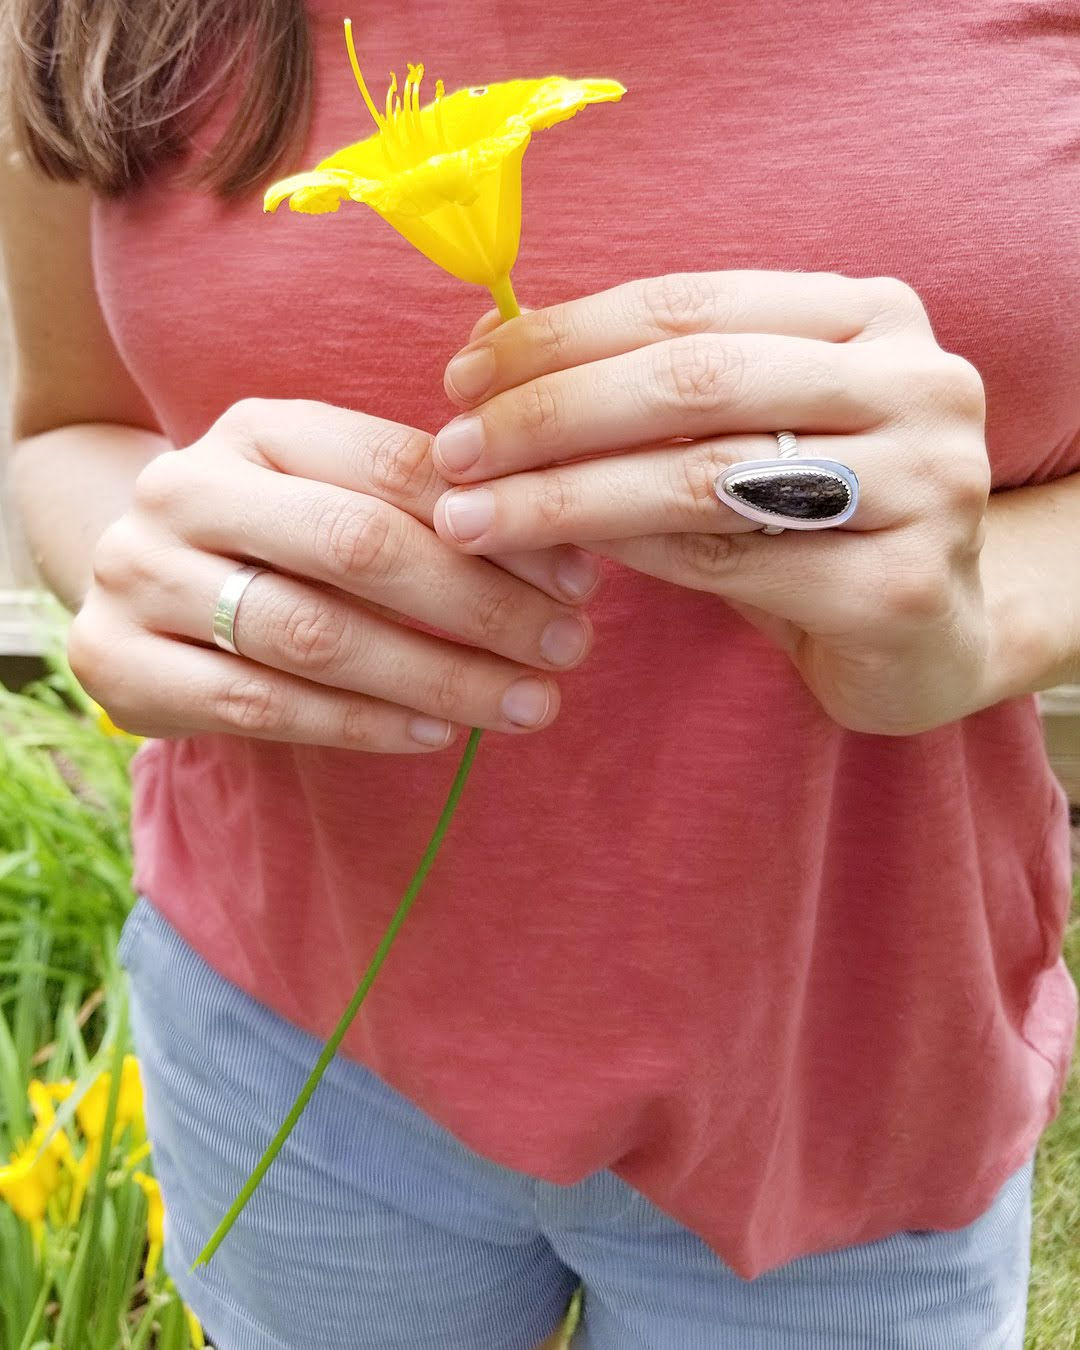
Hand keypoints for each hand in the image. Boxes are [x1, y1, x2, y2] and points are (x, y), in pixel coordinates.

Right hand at [69, 398, 600, 750]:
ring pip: (312, 634)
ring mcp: (141, 574)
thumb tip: (578, 549)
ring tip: (527, 703)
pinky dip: (362, 723)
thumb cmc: (276, 545)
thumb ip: (432, 509)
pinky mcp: (117, 662)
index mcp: (258, 428)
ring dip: (437, 676)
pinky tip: (438, 733)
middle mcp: (188, 487)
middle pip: (356, 546)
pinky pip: (262, 704)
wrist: (140, 589)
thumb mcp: (338, 500)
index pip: (395, 468)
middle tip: (568, 648)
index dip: (497, 528)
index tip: (581, 581)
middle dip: (480, 605)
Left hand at [430, 271, 992, 735]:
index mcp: (872, 315)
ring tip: (472, 518)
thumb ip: (648, 382)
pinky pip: (729, 564)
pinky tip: (560, 564)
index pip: (687, 302)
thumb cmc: (815, 520)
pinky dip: (629, 558)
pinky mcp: (901, 586)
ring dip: (564, 496)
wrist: (931, 635)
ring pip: (702, 475)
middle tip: (452, 453)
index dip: (562, 336)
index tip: (461, 376)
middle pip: (693, 379)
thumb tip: (486, 340)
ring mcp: (926, 483)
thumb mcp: (746, 429)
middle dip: (550, 413)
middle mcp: (918, 382)